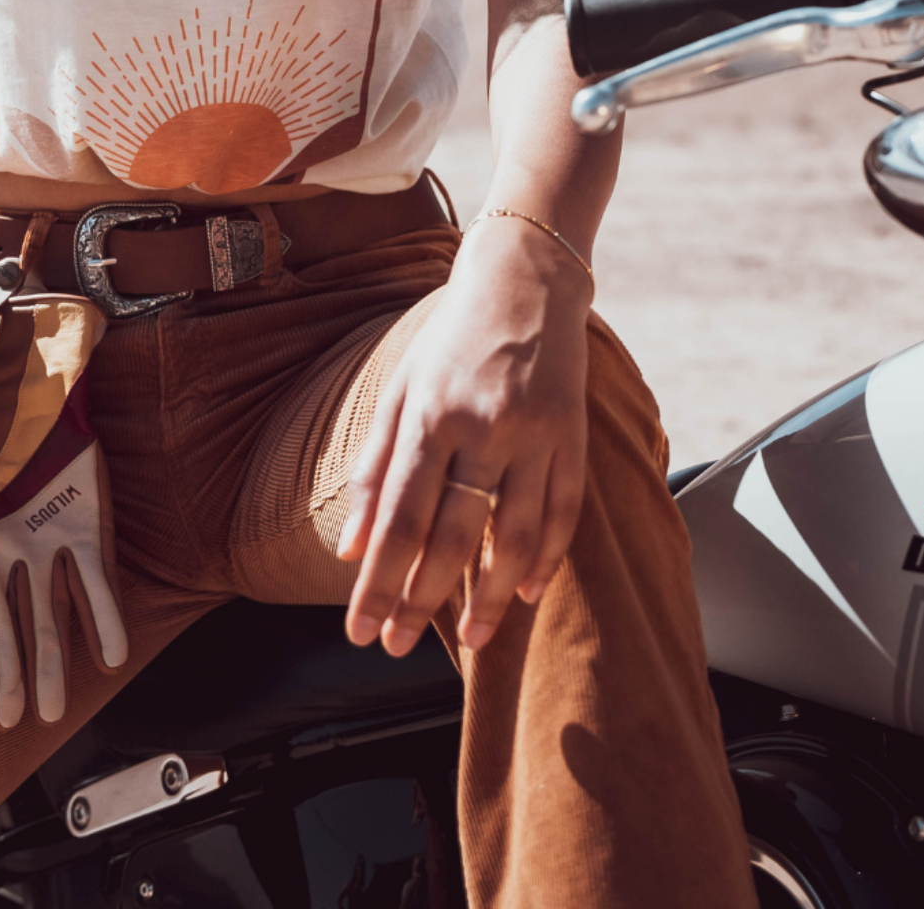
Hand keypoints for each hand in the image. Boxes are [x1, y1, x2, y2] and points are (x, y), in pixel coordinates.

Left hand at [337, 218, 591, 656]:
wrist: (525, 276)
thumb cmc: (452, 335)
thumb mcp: (401, 387)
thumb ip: (376, 466)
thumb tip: (351, 546)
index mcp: (432, 415)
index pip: (399, 520)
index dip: (379, 584)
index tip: (361, 632)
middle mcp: (484, 426)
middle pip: (452, 536)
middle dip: (421, 601)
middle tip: (398, 647)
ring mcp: (535, 432)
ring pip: (514, 534)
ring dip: (489, 597)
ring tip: (469, 638)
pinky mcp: (573, 433)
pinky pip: (564, 510)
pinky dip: (547, 558)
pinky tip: (528, 593)